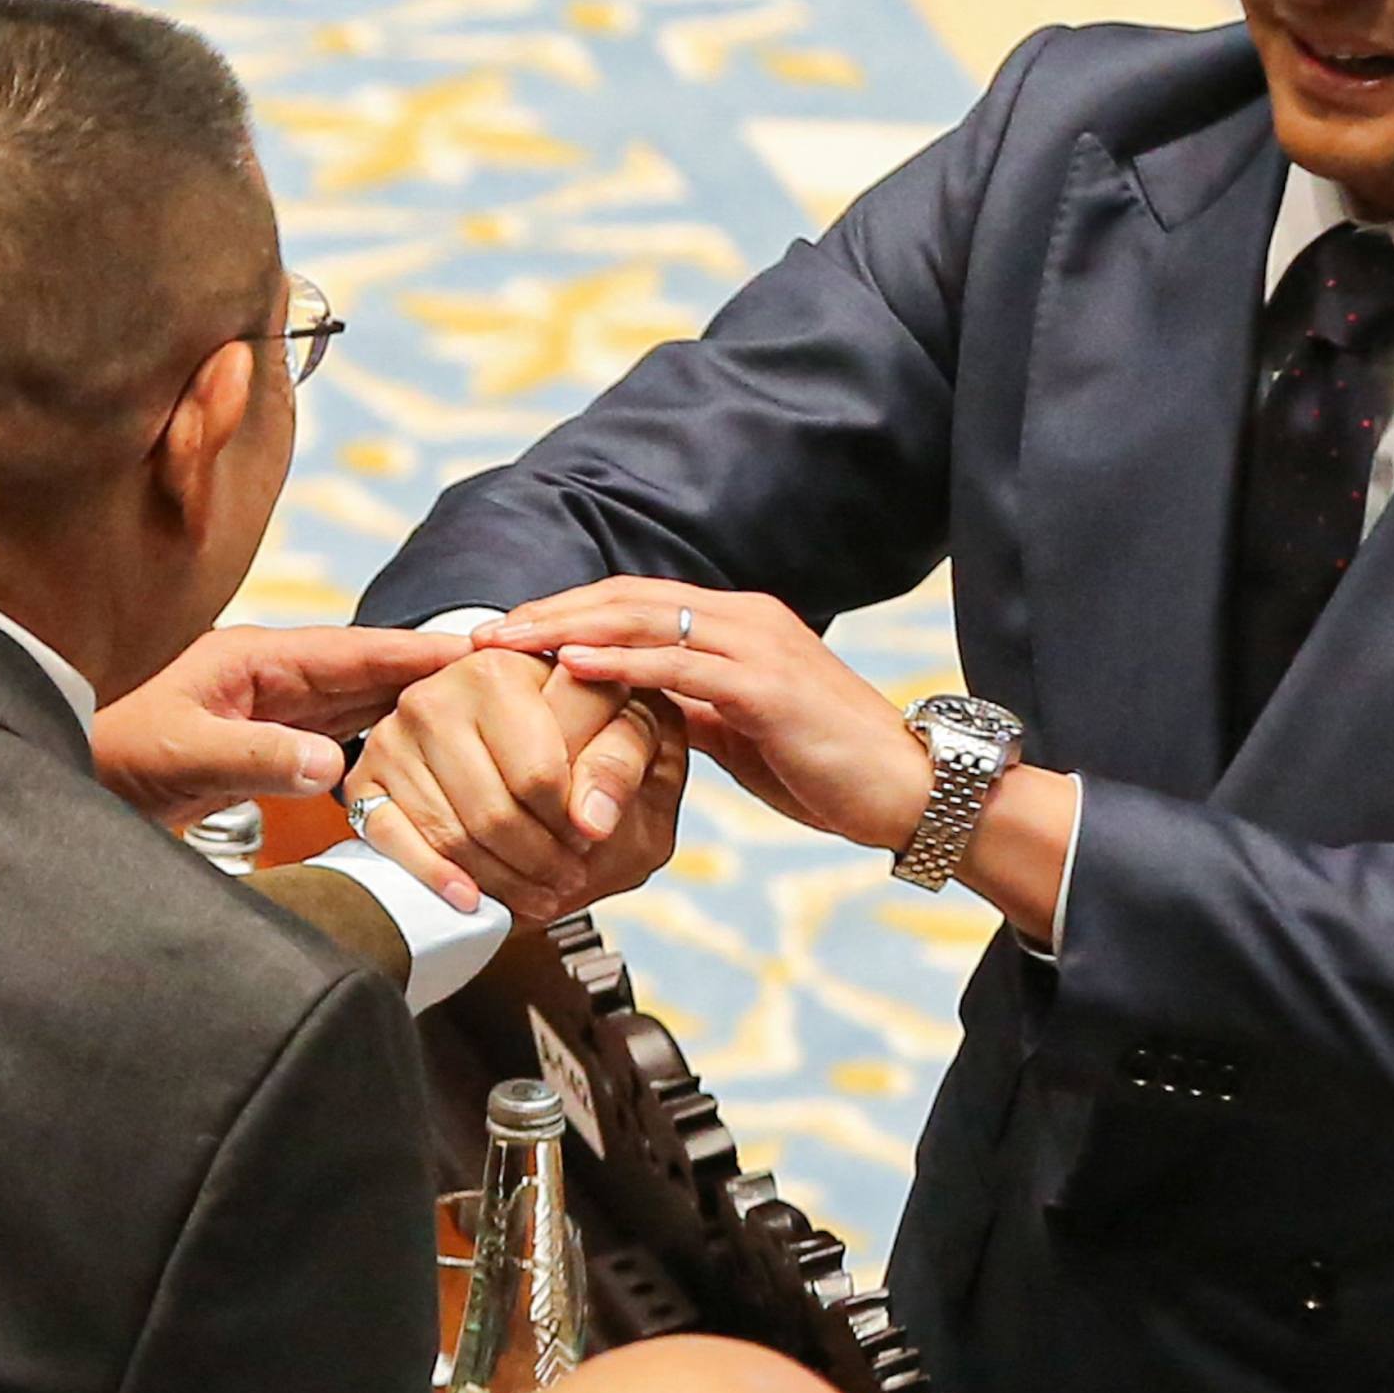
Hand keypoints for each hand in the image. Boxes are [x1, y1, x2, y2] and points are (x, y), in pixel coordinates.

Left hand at [92, 625, 470, 824]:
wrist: (60, 778)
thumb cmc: (105, 751)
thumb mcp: (181, 753)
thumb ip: (256, 758)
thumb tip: (335, 767)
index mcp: (255, 658)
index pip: (356, 649)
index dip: (420, 648)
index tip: (481, 648)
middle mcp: (270, 678)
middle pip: (370, 671)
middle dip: (435, 673)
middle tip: (506, 677)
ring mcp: (268, 712)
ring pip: (360, 704)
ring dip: (415, 707)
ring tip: (481, 712)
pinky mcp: (261, 748)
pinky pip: (337, 739)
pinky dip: (381, 743)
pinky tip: (417, 756)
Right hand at [347, 650, 685, 918]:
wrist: (506, 710)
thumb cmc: (572, 717)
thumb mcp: (620, 721)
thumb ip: (619, 760)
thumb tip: (592, 823)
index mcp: (499, 668)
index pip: (539, 777)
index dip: (573, 825)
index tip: (591, 842)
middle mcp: (435, 695)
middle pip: (493, 812)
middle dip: (539, 861)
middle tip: (568, 881)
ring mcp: (394, 736)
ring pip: (451, 834)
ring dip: (501, 879)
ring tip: (538, 894)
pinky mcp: (365, 775)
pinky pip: (392, 840)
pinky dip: (434, 876)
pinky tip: (470, 898)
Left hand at [474, 582, 931, 856]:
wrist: (910, 793)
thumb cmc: (830, 768)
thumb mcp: (744, 732)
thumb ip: (695, 709)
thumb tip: (639, 711)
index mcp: (739, 624)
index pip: (635, 603)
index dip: (569, 612)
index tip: (510, 633)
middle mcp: (746, 618)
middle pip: (627, 599)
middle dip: (550, 612)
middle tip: (483, 633)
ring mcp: (756, 646)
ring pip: (642, 621)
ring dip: (566, 630)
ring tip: (507, 643)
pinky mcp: (764, 686)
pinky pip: (677, 668)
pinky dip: (618, 665)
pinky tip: (570, 668)